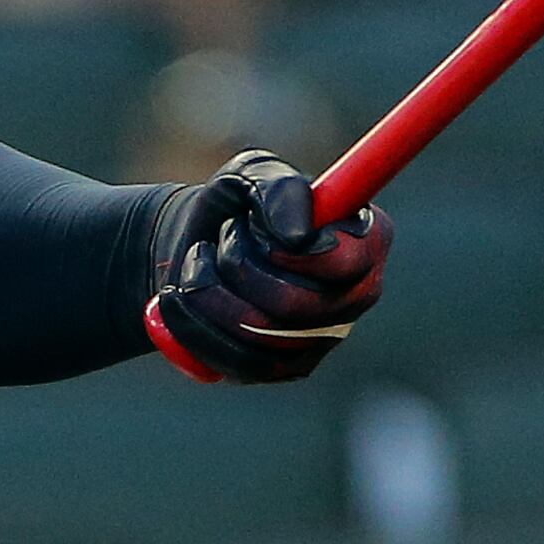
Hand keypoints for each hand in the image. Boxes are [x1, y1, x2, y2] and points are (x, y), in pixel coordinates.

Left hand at [144, 150, 389, 384]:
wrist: (198, 248)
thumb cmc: (238, 205)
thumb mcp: (250, 174)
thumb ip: (278, 190)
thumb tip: (298, 236)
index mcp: (365, 240)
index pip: (352, 261)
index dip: (304, 254)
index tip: (266, 237)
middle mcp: (355, 295)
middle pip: (297, 305)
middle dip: (240, 265)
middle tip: (221, 238)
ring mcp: (323, 339)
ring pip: (259, 334)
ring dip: (208, 291)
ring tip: (196, 261)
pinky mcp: (283, 369)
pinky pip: (237, 361)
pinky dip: (194, 325)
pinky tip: (178, 297)